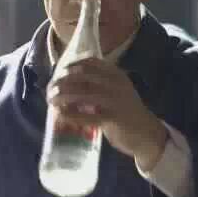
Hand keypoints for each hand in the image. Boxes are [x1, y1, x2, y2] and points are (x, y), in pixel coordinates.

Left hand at [46, 57, 167, 170]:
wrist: (147, 133)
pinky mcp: (113, 118)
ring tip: (51, 100)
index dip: (71, 66)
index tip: (59, 73)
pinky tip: (60, 115)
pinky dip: (70, 114)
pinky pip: (86, 115)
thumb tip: (68, 85)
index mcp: (117, 75)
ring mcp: (115, 101)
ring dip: (62, 96)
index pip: (91, 62)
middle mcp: (116, 84)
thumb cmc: (126, 112)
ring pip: (81, 94)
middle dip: (62, 81)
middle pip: (82, 76)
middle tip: (50, 89)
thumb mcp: (117, 92)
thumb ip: (99, 86)